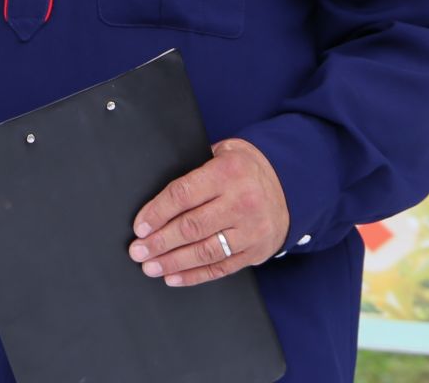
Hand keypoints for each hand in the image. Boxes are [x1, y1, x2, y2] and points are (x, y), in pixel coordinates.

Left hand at [126, 138, 288, 286]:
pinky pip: (221, 268)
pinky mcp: (256, 251)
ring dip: (173, 262)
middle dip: (160, 242)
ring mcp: (251, 230)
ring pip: (205, 251)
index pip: (184, 194)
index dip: (158, 212)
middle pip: (192, 227)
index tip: (140, 226)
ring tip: (150, 266)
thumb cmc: (244, 168)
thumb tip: (157, 195)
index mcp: (228, 173)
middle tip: (138, 251)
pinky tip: (174, 277)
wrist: (290, 185)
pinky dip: (194, 275)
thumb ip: (195, 169)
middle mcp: (242, 202)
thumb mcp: (223, 152)